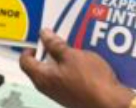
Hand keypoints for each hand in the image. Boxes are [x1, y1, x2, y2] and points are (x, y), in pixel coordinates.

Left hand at [20, 30, 135, 107]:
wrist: (110, 103)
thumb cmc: (90, 80)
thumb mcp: (72, 55)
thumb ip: (55, 45)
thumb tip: (44, 35)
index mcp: (42, 78)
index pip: (25, 62)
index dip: (30, 48)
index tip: (41, 40)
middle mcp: (48, 88)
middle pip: (39, 67)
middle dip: (48, 52)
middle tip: (58, 41)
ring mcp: (60, 93)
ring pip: (54, 73)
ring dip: (61, 60)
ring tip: (73, 49)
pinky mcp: (72, 96)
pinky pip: (66, 79)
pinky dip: (70, 69)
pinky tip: (83, 62)